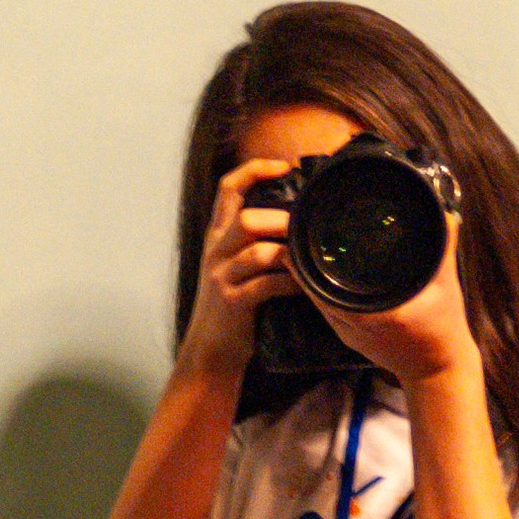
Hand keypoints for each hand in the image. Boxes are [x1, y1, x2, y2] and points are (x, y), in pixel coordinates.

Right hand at [178, 155, 303, 386]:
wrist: (210, 352)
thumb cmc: (233, 308)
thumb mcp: (236, 267)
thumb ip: (255, 243)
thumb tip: (296, 222)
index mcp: (217, 237)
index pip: (227, 188)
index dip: (254, 170)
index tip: (283, 166)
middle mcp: (215, 251)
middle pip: (247, 218)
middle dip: (281, 221)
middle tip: (305, 231)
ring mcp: (221, 277)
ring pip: (257, 250)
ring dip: (289, 253)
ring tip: (309, 259)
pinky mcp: (232, 302)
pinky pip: (266, 285)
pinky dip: (290, 283)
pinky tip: (304, 287)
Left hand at [309, 223, 480, 391]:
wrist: (438, 370)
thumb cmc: (444, 328)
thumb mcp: (447, 287)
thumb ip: (444, 250)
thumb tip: (446, 216)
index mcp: (377, 312)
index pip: (333, 285)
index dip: (315, 262)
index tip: (306, 238)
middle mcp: (357, 324)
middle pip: (317, 292)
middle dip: (305, 266)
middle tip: (297, 239)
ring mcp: (350, 334)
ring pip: (318, 303)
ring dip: (308, 279)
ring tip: (300, 252)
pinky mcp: (350, 339)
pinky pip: (326, 311)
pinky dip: (318, 293)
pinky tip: (316, 276)